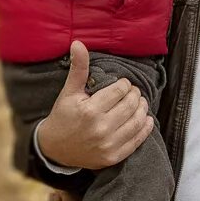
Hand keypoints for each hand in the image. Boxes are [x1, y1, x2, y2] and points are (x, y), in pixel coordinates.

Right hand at [36, 41, 153, 169]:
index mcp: (90, 110)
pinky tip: (146, 118)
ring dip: (142, 108)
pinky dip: (145, 127)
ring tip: (139, 102)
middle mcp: (101, 128)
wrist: (54, 149)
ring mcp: (108, 145)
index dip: (124, 84)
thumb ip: (78, 68)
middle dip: (135, 94)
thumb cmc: (63, 116)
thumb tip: (78, 43)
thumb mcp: (69, 92)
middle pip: (130, 104)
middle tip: (133, 92)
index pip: (120, 90)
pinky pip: (138, 140)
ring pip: (137, 121)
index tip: (122, 84)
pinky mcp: (113, 157)